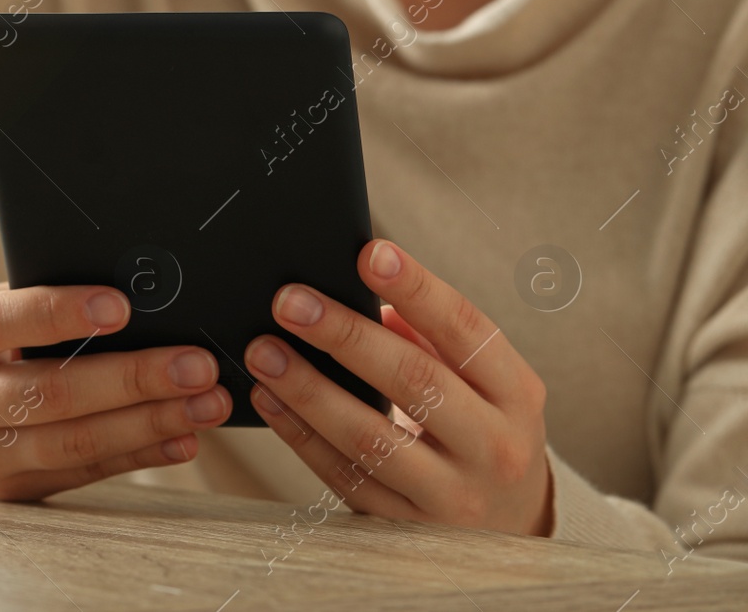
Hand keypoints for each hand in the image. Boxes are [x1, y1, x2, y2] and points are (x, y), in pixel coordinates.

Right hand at [0, 282, 231, 499]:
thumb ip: (23, 301)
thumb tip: (120, 287)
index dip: (60, 313)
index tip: (120, 305)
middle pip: (50, 394)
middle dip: (132, 379)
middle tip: (195, 363)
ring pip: (72, 443)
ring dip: (148, 423)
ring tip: (204, 403)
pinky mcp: (4, 490)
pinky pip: (80, 474)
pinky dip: (135, 455)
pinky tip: (179, 437)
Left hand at [244, 239, 552, 534]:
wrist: (511, 525)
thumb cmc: (482, 426)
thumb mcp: (483, 382)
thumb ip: (430, 336)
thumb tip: (363, 291)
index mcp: (515, 392)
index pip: (467, 330)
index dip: (418, 288)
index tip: (369, 252)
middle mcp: (494, 445)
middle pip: (415, 380)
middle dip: (345, 336)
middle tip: (289, 301)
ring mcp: (452, 494)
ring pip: (370, 436)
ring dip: (308, 389)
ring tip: (263, 350)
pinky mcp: (407, 528)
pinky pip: (344, 476)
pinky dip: (300, 435)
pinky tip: (269, 400)